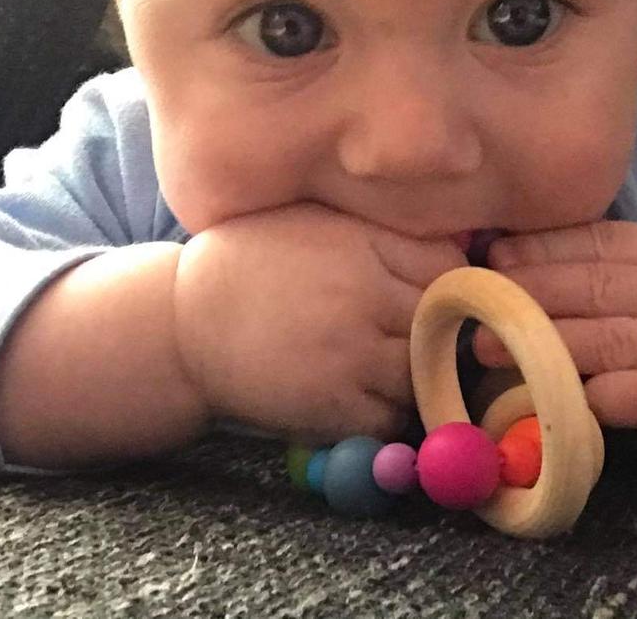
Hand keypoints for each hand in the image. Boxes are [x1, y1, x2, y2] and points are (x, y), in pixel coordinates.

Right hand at [173, 203, 467, 443]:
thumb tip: (452, 242)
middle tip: (424, 334)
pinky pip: (391, 418)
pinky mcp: (330, 406)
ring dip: (417, 374)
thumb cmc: (252, 260)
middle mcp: (362, 299)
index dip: (449, 282)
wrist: (183, 323)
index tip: (435, 291)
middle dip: (440, 331)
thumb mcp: (314, 219)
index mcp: (361, 245)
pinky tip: (366, 393)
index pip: (450, 268)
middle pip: (444, 324)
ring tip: (391, 364)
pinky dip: (389, 411)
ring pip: (424, 374)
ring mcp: (349, 356)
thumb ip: (377, 228)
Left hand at [473, 220, 636, 504]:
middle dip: (532, 294)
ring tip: (490, 349)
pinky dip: (593, 393)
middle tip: (480, 306)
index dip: (543, 247)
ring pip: (611, 339)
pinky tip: (555, 392)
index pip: (602, 240)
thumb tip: (495, 253)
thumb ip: (583, 268)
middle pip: (600, 287)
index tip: (494, 257)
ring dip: (544, 344)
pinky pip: (636, 394)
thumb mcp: (634, 290)